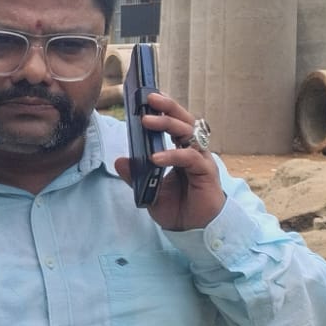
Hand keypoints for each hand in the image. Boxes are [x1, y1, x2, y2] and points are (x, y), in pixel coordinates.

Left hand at [113, 91, 225, 230]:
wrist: (194, 229)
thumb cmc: (177, 207)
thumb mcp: (149, 190)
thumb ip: (135, 175)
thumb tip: (119, 160)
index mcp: (182, 150)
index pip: (174, 123)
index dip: (164, 109)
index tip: (147, 96)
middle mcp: (194, 150)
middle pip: (184, 120)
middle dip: (167, 108)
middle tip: (149, 98)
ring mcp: (201, 159)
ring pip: (189, 133)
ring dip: (168, 124)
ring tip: (147, 121)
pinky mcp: (206, 172)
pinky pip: (190, 158)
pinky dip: (173, 155)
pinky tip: (156, 157)